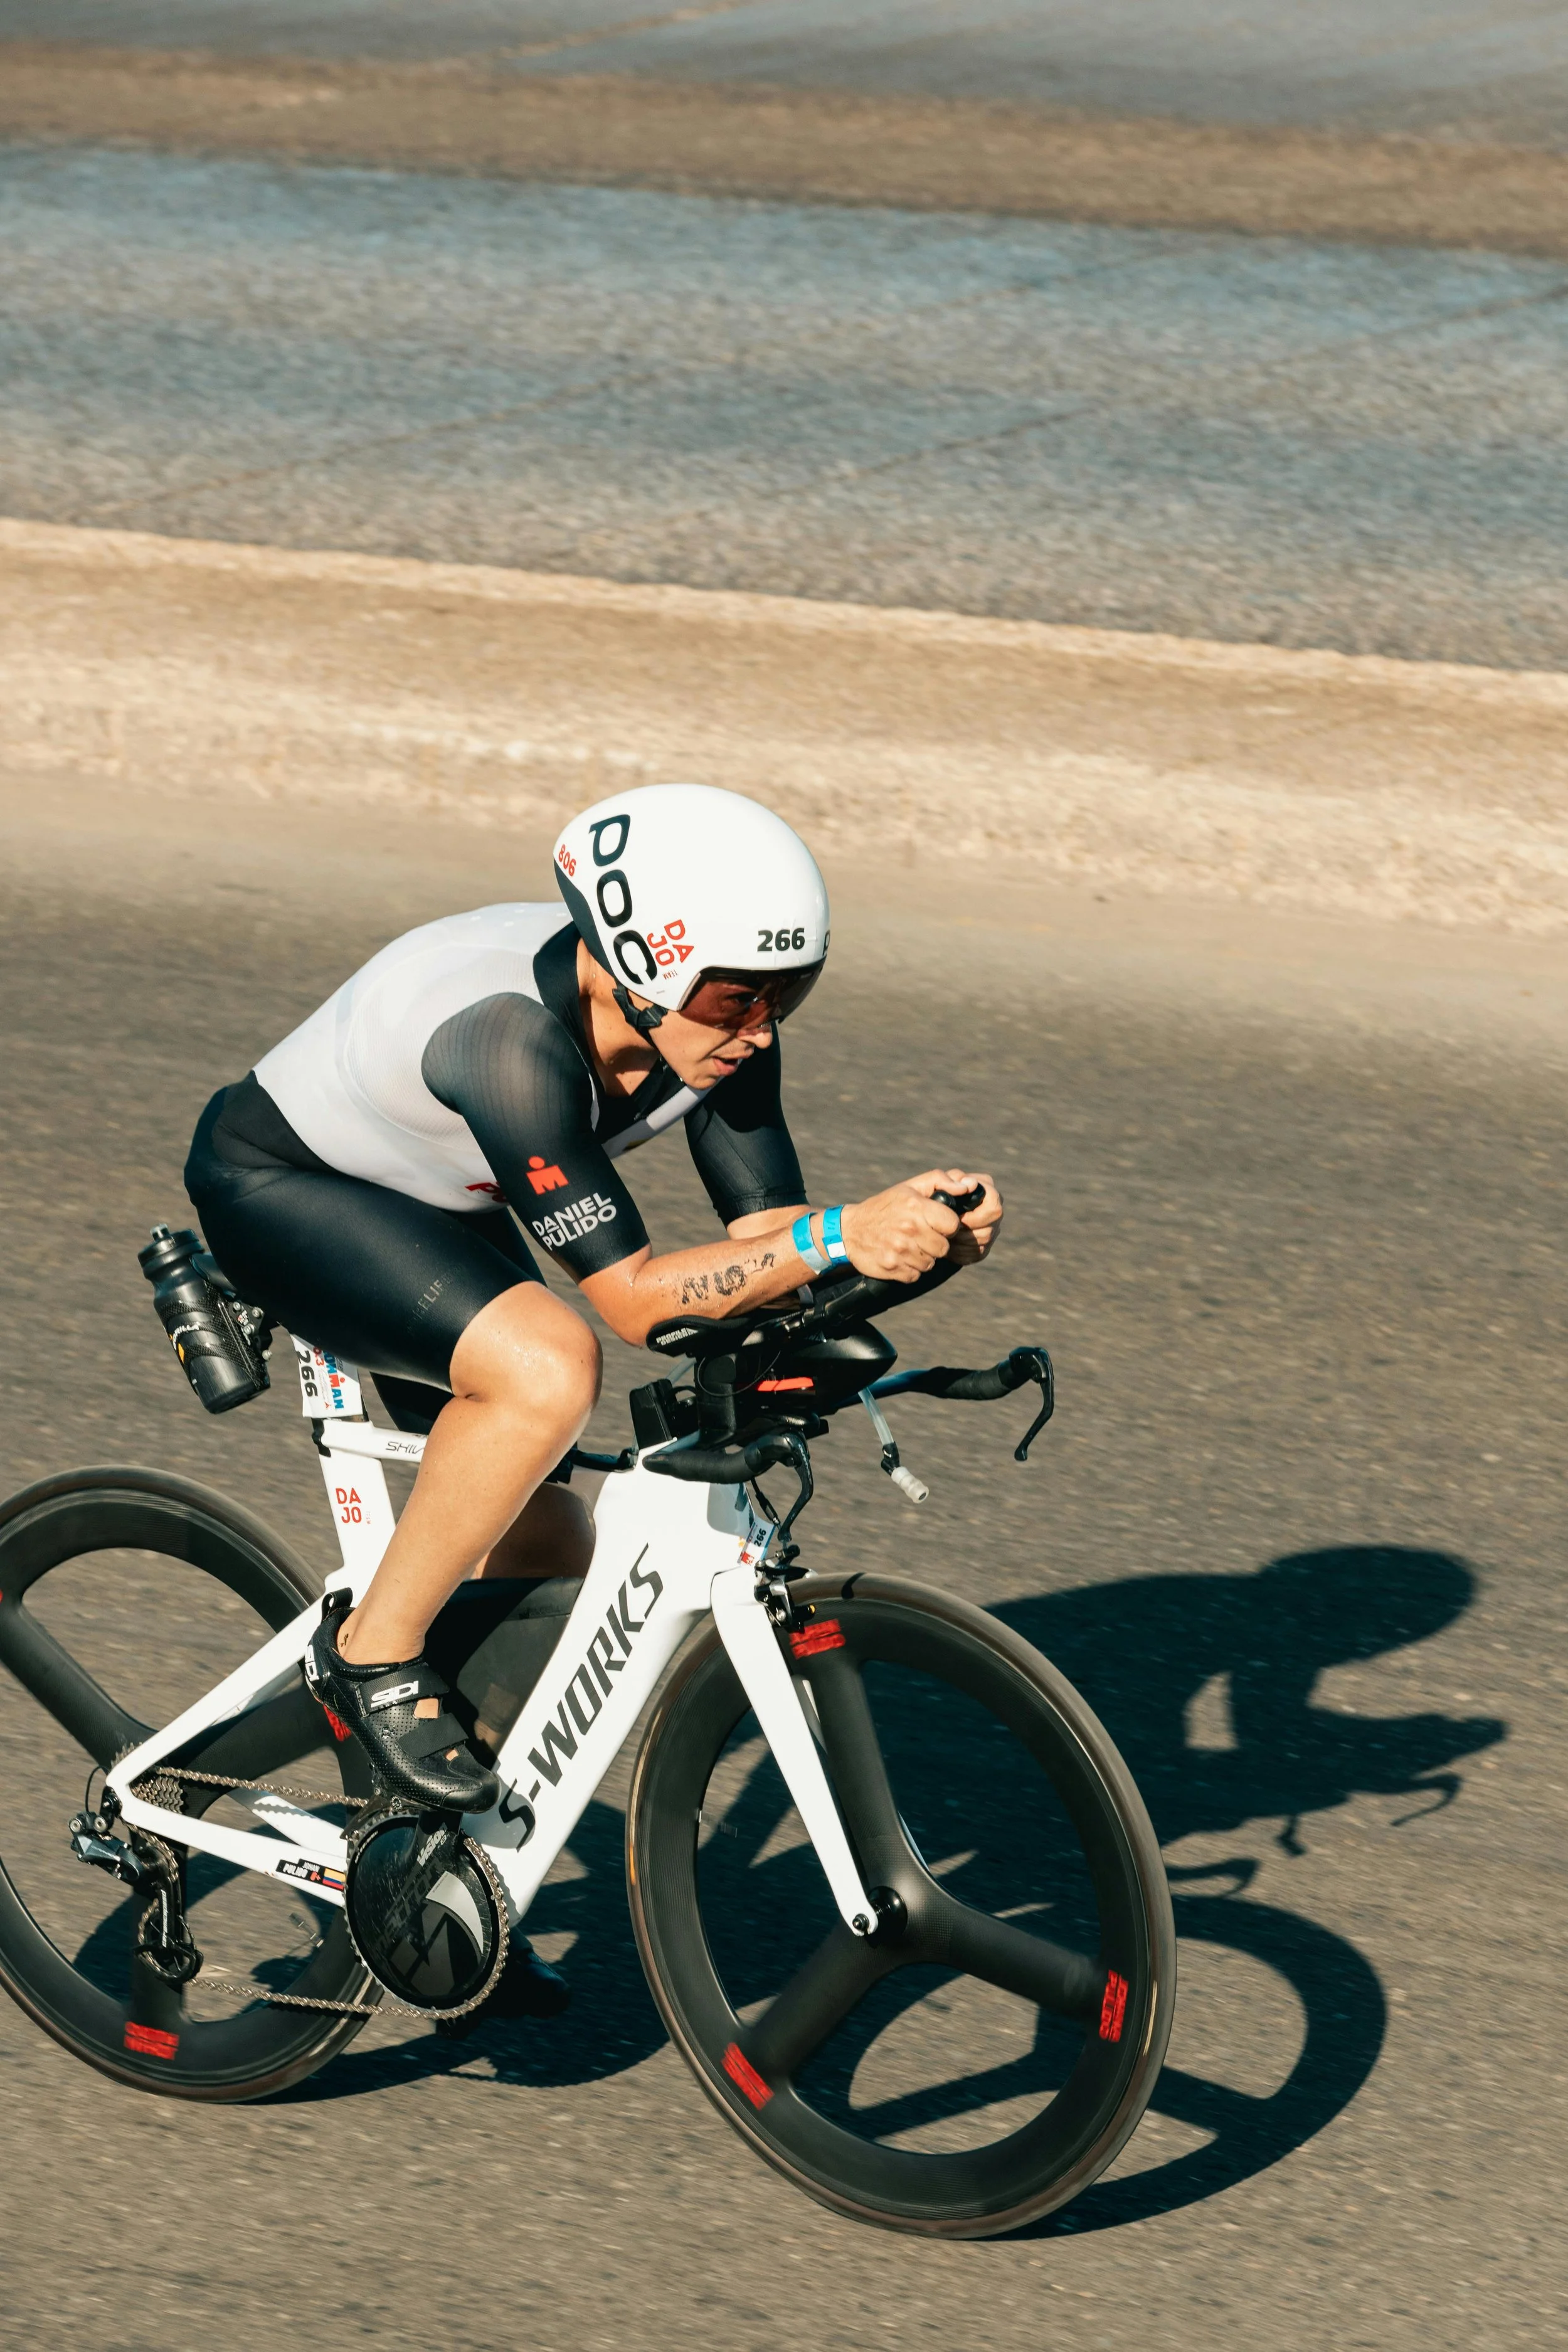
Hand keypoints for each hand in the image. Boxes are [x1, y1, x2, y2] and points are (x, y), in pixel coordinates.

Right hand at [839, 1169, 1002, 1282]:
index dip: (946, 1225)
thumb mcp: (910, 1186)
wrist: (849, 1231)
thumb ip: (941, 1181)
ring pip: (931, 1263)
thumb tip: (969, 1188)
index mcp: (916, 1207)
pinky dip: (910, 1269)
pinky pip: (916, 1275)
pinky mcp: (893, 1269)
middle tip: (919, 1235)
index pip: (952, 1225)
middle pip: (943, 1247)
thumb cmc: (885, 1207)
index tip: (934, 1223)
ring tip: (907, 1244)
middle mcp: (909, 1229)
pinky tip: (899, 1256)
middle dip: (934, 1242)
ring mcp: (900, 1251)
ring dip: (923, 1257)